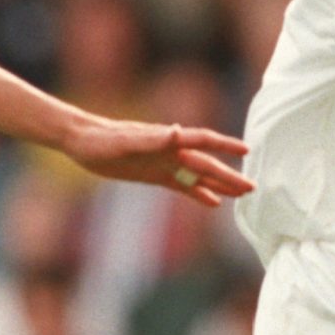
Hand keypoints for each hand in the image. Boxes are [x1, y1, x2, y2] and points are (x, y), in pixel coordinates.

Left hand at [62, 117, 254, 205]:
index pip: (203, 141)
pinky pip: (182, 185)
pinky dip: (198, 193)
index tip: (247, 150)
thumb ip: (153, 139)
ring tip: (241, 194)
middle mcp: (170, 151)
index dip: (225, 145)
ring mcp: (164, 163)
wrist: (82, 142)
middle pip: (206, 164)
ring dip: (219, 184)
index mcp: (168, 140)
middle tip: (252, 187)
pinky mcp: (154, 175)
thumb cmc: (102, 140)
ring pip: (198, 175)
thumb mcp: (125, 141)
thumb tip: (179, 132)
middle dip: (229, 174)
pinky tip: (212, 202)